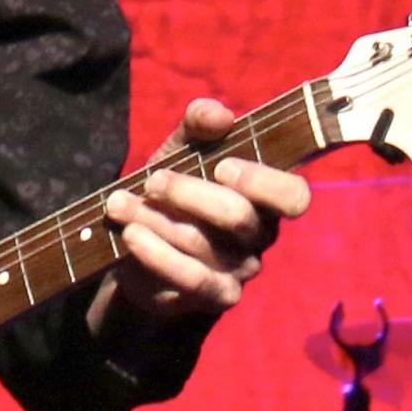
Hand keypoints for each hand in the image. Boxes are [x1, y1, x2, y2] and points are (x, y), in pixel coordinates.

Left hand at [93, 97, 310, 327]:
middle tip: (153, 181)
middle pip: (239, 216)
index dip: (262, 181)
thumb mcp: (181, 151)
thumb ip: (198, 126)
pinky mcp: (217, 296)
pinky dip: (156, 254)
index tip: (222, 166)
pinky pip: (192, 278)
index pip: (293, 195)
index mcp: (263, 197)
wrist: (139, 248)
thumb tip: (218, 114)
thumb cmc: (171, 192)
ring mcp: (241, 269)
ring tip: (118, 203)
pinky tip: (130, 234)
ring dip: (155, 219)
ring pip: (203, 244)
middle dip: (189, 194)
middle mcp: (260, 234)